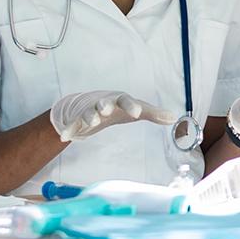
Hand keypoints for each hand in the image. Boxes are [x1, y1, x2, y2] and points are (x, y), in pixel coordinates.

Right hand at [49, 91, 176, 141]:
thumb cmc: (119, 107)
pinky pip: (73, 125)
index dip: (131, 106)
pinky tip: (66, 137)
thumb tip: (174, 118)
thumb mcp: (136, 110)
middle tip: (106, 109)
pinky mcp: (78, 120)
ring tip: (92, 122)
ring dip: (89, 116)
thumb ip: (153, 114)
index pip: (126, 100)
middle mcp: (104, 103)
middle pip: (105, 103)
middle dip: (105, 105)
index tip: (136, 112)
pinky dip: (69, 130)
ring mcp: (90, 111)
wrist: (92, 103)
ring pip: (88, 113)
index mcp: (119, 101)